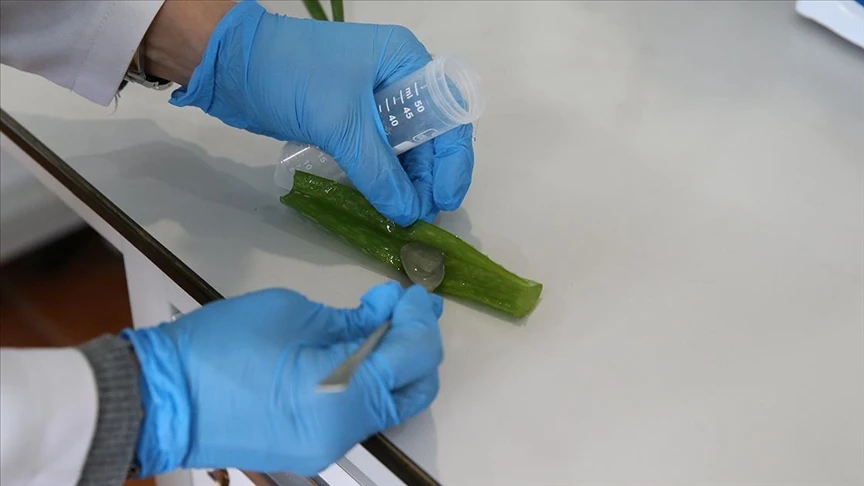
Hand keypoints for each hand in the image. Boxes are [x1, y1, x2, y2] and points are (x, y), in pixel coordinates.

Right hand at [121, 282, 443, 476]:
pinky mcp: (312, 449)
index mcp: (342, 395)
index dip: (420, 318)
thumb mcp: (291, 315)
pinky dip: (369, 380)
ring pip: (389, 404)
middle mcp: (345, 432)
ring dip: (395, 362)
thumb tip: (383, 316)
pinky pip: (359, 413)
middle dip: (418, 344)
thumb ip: (349, 320)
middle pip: (413, 390)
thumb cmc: (220, 347)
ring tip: (382, 321)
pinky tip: (356, 348)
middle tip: (406, 308)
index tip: (415, 291)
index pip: (411, 356)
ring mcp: (329, 446)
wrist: (157, 401)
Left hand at [167, 0, 473, 225]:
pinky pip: (379, 154)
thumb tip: (408, 214)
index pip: (448, 115)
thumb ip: (378, 171)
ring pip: (404, 149)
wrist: (231, 65)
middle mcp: (398, 81)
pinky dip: (384, 179)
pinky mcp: (350, 121)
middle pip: (430, 136)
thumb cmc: (292, 75)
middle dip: (429, 178)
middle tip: (422, 217)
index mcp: (406, 63)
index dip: (453, 160)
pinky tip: (385, 204)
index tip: (445, 199)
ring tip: (406, 218)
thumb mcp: (340, 123)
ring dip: (407, 183)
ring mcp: (374, 102)